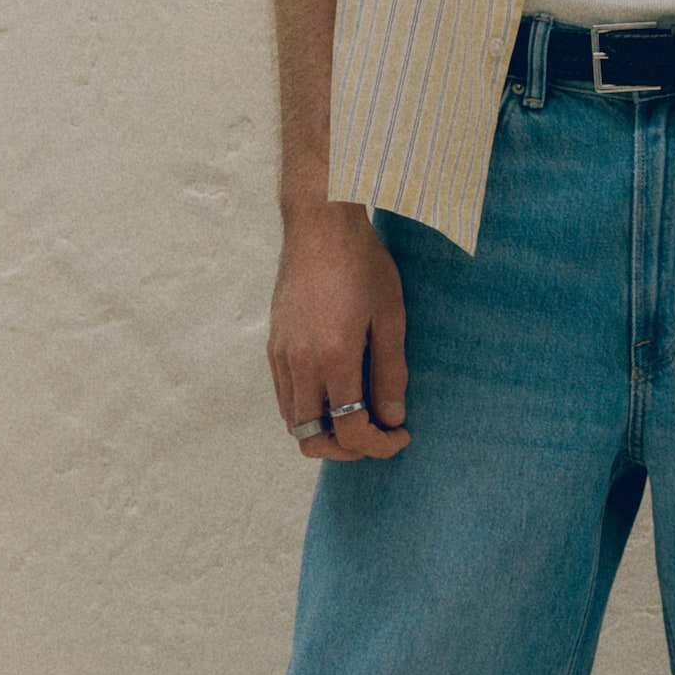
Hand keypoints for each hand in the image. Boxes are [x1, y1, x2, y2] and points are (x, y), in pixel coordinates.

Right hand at [269, 202, 410, 460]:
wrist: (319, 225)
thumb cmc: (362, 264)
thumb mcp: (390, 318)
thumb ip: (390, 374)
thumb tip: (393, 419)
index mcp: (334, 358)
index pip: (351, 432)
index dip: (379, 446)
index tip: (401, 436)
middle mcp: (300, 364)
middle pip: (312, 440)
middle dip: (348, 449)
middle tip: (377, 434)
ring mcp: (281, 356)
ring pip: (294, 422)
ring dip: (326, 431)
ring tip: (360, 415)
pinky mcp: (273, 346)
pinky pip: (285, 397)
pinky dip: (309, 409)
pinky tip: (337, 392)